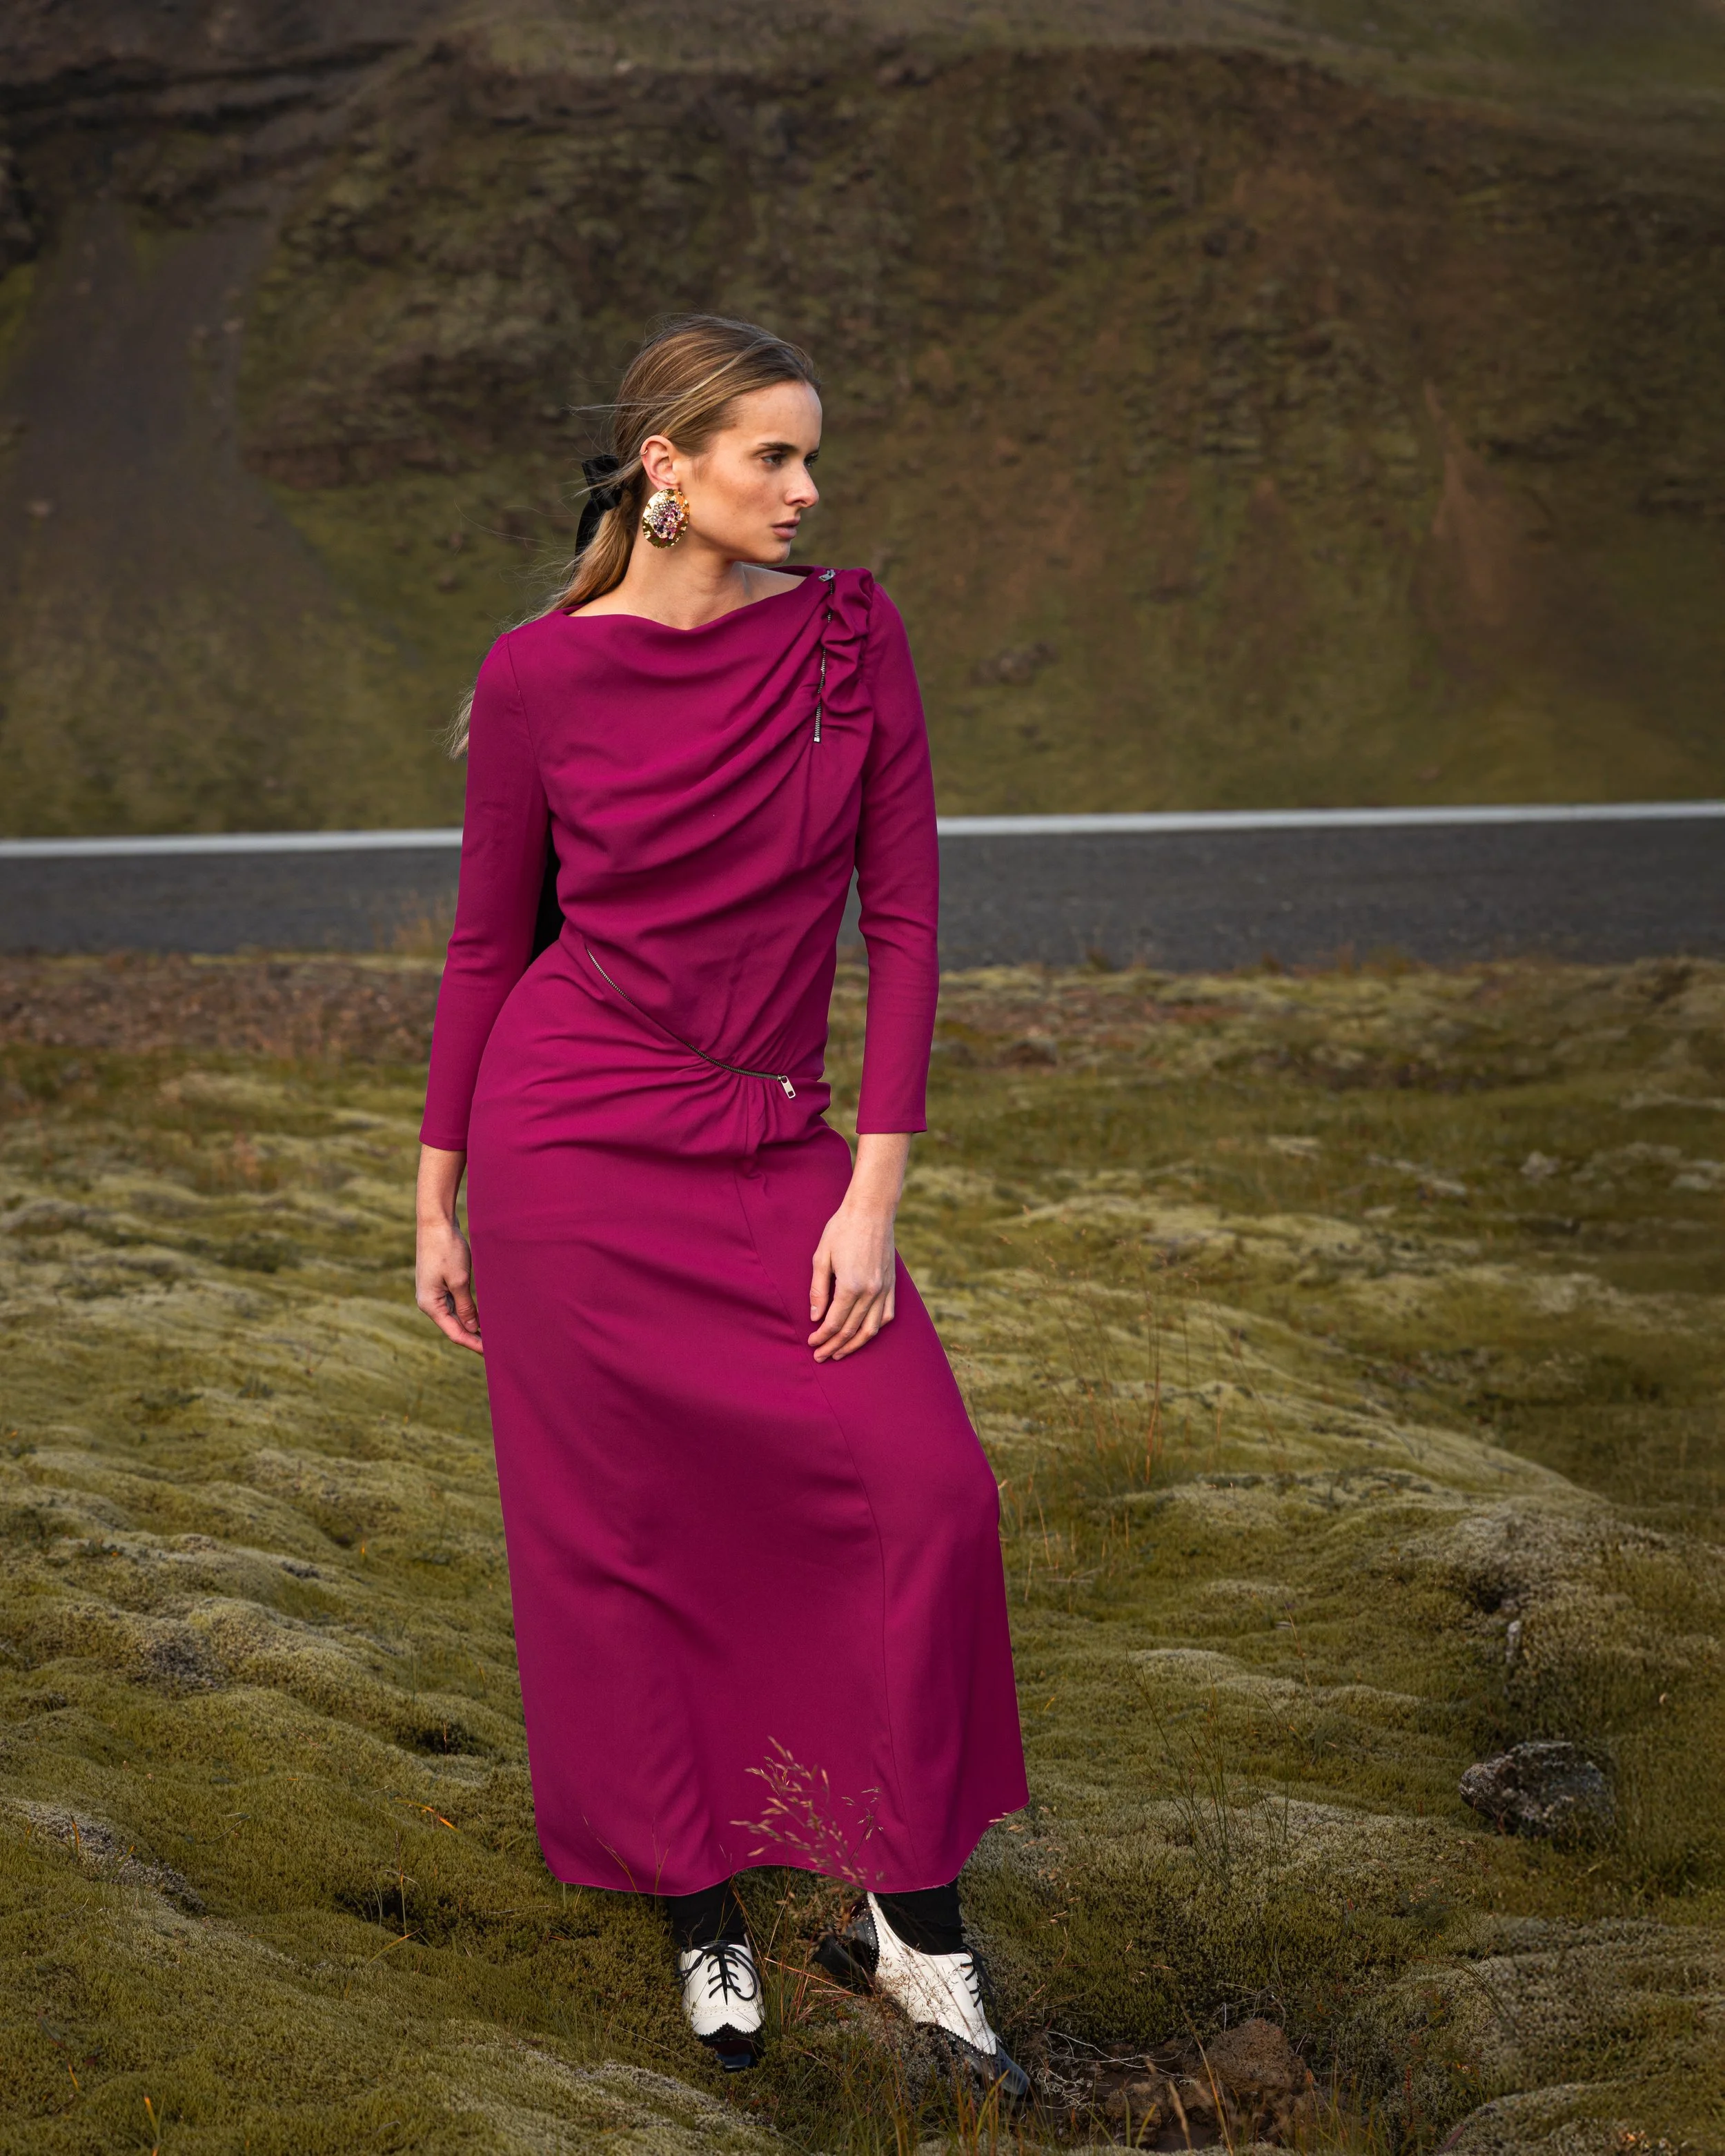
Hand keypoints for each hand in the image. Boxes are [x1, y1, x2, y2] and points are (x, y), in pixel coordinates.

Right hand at [417, 1214, 481, 1351]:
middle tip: (497, 1346)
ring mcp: (433, 1292)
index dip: (474, 1344)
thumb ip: (466, 1306)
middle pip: (454, 1326)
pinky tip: (483, 1314)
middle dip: (474, 1336)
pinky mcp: (439, 1283)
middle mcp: (429, 1302)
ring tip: (493, 1332)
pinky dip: (469, 1310)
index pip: (455, 1332)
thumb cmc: (447, 1249)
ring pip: (455, 1315)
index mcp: (430, 1304)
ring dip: (472, 1323)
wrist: (436, 1222)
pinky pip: (455, 1302)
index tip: (492, 1352)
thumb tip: (473, 1328)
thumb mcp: (460, 1280)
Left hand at [807, 1132, 910, 1362]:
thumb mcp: (821, 1256)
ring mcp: (884, 1289)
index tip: (811, 1343)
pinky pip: (886, 1315)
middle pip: (851, 1330)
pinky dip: (875, 1329)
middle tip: (821, 1357)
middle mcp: (870, 1292)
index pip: (834, 1322)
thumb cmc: (842, 1229)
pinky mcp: (892, 1284)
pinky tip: (865, 1334)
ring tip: (841, 1353)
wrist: (871, 1210)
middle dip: (834, 1346)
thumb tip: (815, 1317)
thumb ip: (818, 1289)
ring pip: (871, 1329)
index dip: (821, 1337)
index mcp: (850, 1286)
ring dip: (855, 1345)